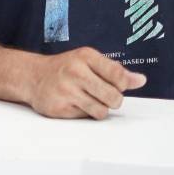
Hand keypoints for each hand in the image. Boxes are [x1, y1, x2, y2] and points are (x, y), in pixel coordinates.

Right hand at [27, 47, 145, 118]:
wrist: (33, 76)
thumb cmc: (66, 68)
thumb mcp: (90, 61)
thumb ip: (116, 71)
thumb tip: (140, 80)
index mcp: (86, 56)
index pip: (118, 75)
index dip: (123, 84)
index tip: (118, 84)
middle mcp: (75, 72)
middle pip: (114, 97)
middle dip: (113, 99)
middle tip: (102, 94)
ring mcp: (66, 90)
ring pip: (102, 111)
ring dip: (99, 108)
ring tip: (88, 99)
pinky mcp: (59, 108)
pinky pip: (85, 117)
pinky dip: (84, 113)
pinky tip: (74, 103)